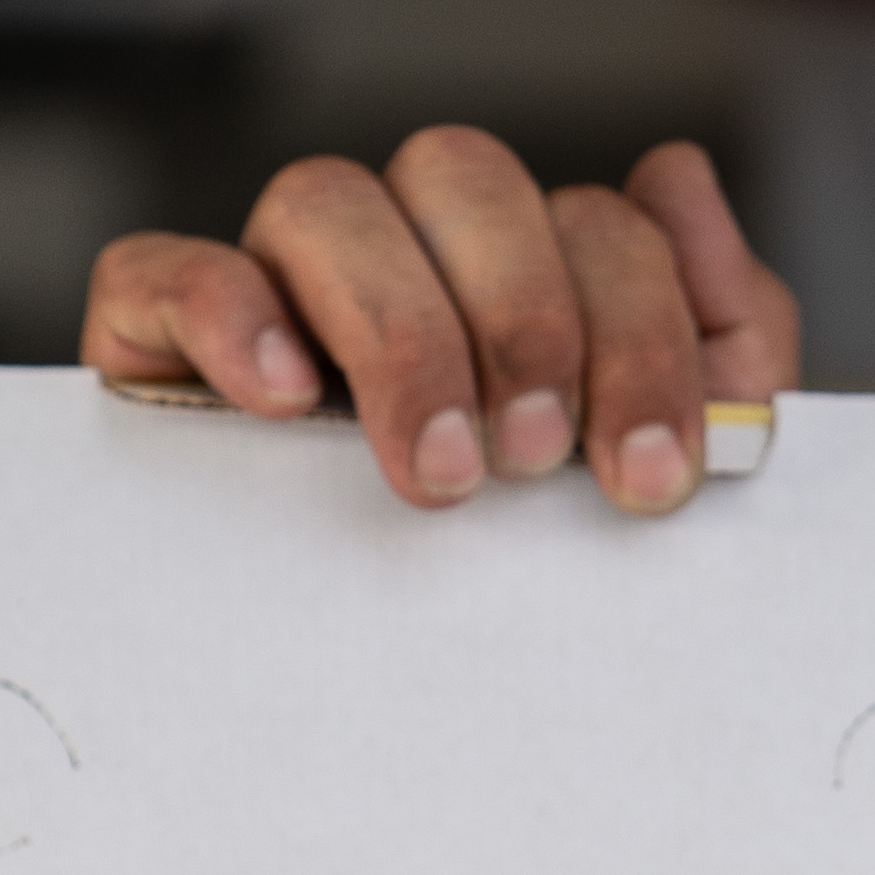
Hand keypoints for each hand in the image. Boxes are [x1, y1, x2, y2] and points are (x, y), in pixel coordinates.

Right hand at [83, 129, 800, 515]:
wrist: (388, 706)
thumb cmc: (538, 559)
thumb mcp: (661, 453)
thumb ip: (717, 324)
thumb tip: (679, 176)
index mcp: (522, 263)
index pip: (589, 216)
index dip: (639, 331)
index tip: (648, 473)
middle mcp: (401, 248)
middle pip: (458, 168)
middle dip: (522, 313)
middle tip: (535, 458)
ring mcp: (276, 281)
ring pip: (322, 198)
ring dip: (399, 326)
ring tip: (438, 466)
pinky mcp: (157, 337)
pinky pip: (161, 267)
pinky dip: (226, 312)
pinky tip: (285, 401)